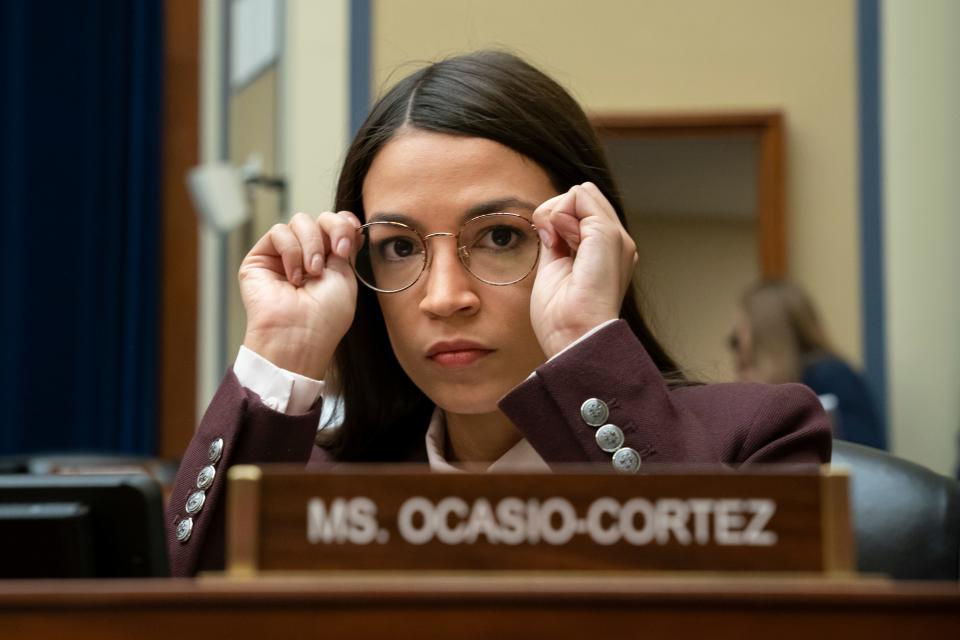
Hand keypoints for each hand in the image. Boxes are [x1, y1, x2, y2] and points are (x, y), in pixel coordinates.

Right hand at [239, 211, 362, 378]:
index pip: (334, 225)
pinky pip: (278, 232)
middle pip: (319, 218)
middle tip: (338, 252)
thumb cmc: (325, 316)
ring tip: (312, 272)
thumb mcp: (346, 276)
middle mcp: (305, 255)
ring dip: (311, 244)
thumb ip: (345, 245)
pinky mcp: (260, 258)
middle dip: (332, 230)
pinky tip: (293, 277)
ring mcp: (282, 256)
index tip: (352, 233)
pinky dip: (291, 251)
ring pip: (299, 221)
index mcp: (328, 261)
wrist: (300, 335)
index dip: (343, 223)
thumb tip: (348, 222)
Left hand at [530, 183, 636, 357]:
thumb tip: (549, 221)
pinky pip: (577, 196)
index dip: (557, 220)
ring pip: (580, 192)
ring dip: (556, 214)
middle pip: (582, 195)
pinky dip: (557, 215)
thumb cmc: (562, 319)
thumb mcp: (555, 269)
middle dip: (556, 212)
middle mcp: (618, 243)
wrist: (573, 339)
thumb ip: (556, 243)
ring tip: (559, 247)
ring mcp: (616, 238)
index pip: (581, 209)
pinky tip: (560, 243)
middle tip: (553, 245)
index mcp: (608, 252)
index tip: (551, 247)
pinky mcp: (607, 235)